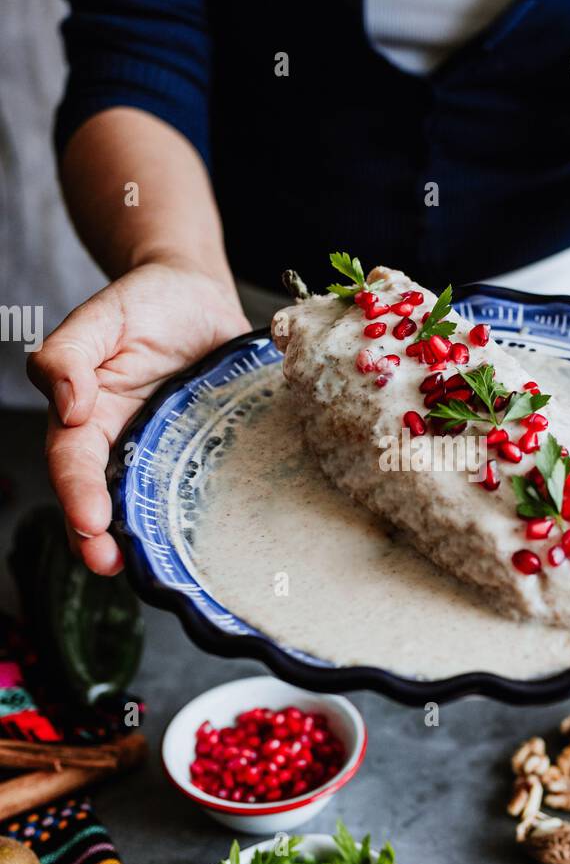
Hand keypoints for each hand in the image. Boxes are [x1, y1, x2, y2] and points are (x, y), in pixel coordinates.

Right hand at [28, 262, 249, 573]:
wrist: (197, 295)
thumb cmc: (146, 305)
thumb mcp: (101, 317)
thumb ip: (67, 355)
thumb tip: (68, 404)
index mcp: (89, 416)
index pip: (73, 461)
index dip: (77, 494)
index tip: (91, 523)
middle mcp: (121, 443)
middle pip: (102, 498)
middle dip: (97, 538)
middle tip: (108, 563)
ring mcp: (162, 454)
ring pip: (146, 506)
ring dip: (142, 541)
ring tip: (148, 569)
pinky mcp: (201, 454)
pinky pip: (195, 492)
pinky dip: (195, 521)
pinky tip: (207, 543)